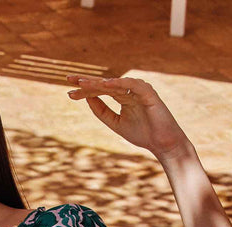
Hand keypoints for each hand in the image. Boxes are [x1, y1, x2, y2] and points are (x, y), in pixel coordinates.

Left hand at [66, 76, 189, 161]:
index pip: (100, 91)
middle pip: (105, 84)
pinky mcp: (148, 93)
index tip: (69, 93)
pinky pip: (131, 85)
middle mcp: (129, 90)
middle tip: (70, 79)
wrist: (162, 143)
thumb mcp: (116, 123)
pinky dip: (119, 83)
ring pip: (115, 83)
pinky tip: (105, 85)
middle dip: (87, 82)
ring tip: (83, 83)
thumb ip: (102, 112)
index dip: (85, 91)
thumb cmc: (142, 133)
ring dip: (99, 83)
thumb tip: (87, 99)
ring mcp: (139, 90)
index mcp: (122, 97)